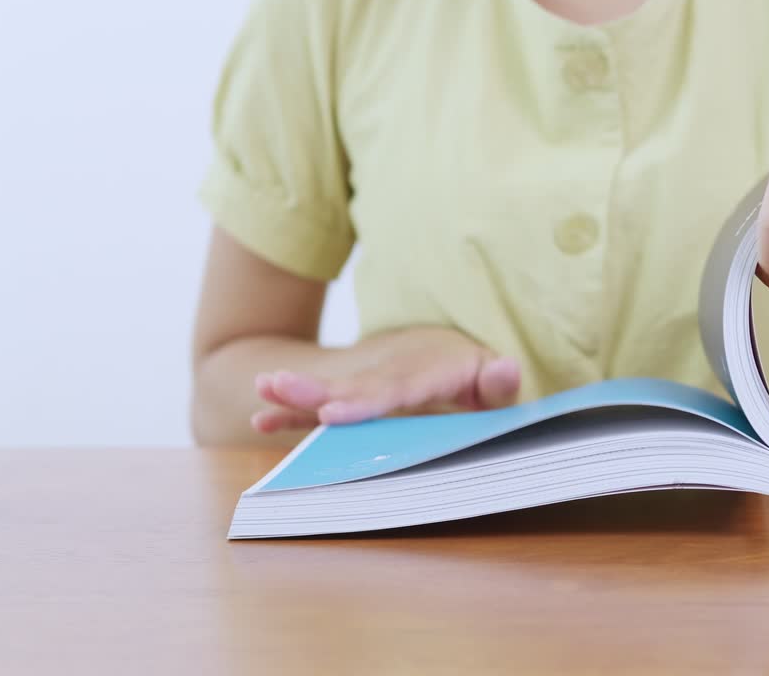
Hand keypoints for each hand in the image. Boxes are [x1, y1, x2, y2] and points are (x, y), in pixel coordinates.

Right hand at [250, 326, 520, 432]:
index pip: (395, 388)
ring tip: (263, 392)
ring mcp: (372, 379)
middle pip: (354, 385)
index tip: (333, 412)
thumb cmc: (479, 374)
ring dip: (298, 393)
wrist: (455, 350)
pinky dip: (295, 411)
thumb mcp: (494, 377)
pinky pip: (325, 402)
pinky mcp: (357, 392)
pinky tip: (263, 418)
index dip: (363, 400)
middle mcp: (394, 370)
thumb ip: (498, 381)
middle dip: (316, 391)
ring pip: (333, 389)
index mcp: (429, 369)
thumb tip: (506, 368)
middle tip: (279, 388)